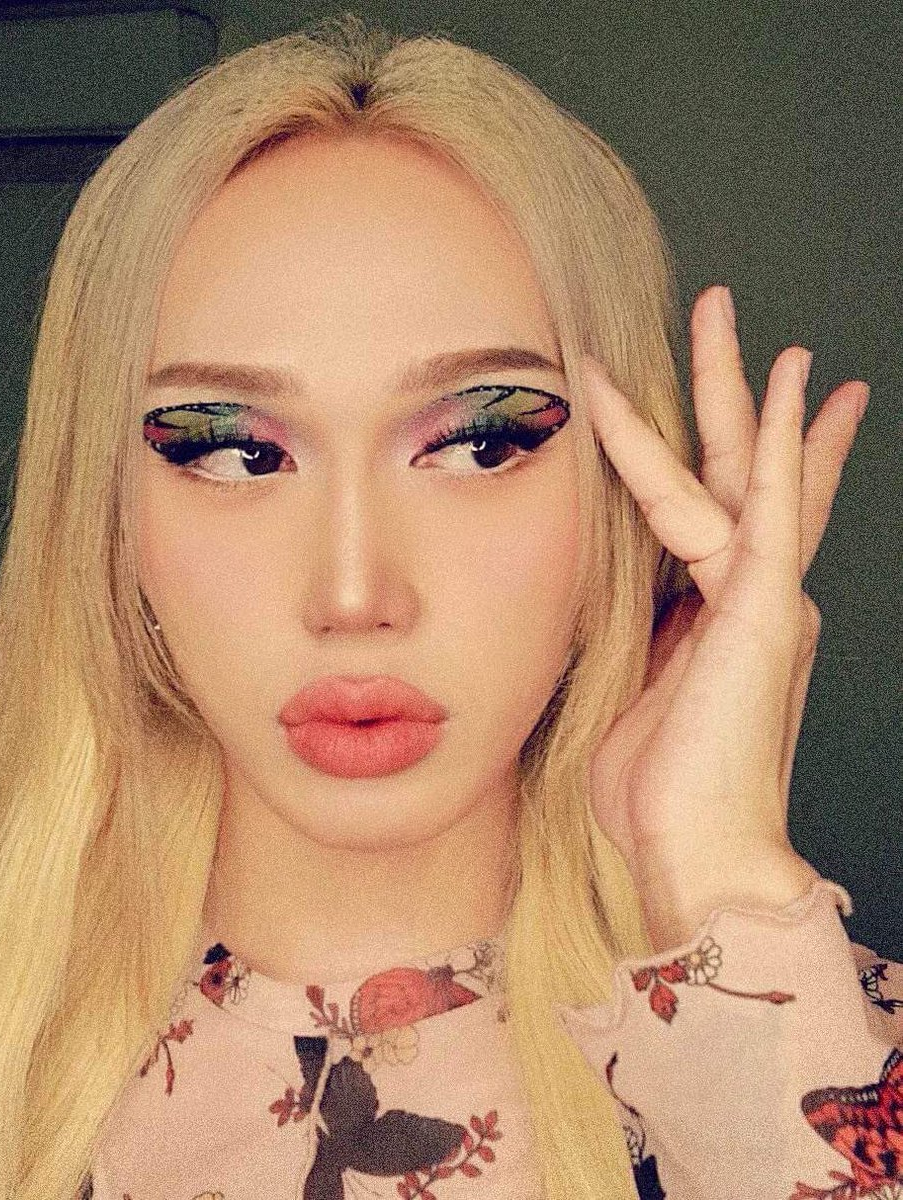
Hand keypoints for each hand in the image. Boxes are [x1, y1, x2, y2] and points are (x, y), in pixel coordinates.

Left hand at [583, 285, 868, 948]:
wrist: (697, 848)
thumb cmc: (659, 787)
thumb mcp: (635, 688)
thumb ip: (639, 633)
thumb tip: (625, 601)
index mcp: (723, 611)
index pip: (725, 509)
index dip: (737, 453)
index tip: (748, 404)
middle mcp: (754, 590)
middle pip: (740, 467)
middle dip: (734, 390)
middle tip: (729, 318)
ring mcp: (764, 593)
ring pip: (742, 467)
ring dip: (732, 388)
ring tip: (724, 312)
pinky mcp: (765, 606)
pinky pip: (766, 506)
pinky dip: (779, 445)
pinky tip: (793, 385)